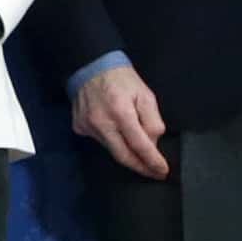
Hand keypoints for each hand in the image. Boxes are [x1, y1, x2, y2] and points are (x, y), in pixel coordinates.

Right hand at [74, 62, 170, 180]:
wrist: (91, 67)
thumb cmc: (122, 79)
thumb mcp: (146, 95)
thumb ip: (152, 121)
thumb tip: (153, 143)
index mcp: (121, 113)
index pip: (139, 145)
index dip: (152, 161)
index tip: (162, 171)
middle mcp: (102, 123)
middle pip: (123, 156)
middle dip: (140, 167)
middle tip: (153, 173)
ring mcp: (88, 126)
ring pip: (111, 149)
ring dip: (127, 153)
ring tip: (139, 152)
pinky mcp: (79, 127)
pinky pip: (100, 141)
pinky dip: (112, 140)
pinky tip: (115, 131)